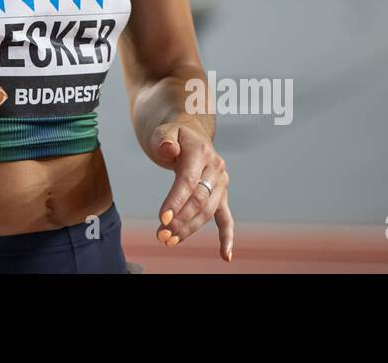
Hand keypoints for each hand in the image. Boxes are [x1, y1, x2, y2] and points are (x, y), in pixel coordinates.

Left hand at [153, 119, 233, 261]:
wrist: (189, 133)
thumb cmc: (173, 134)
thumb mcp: (164, 132)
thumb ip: (164, 140)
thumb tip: (168, 149)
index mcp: (201, 152)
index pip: (188, 181)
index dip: (175, 201)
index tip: (162, 219)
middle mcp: (216, 168)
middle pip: (199, 200)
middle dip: (180, 220)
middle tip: (161, 235)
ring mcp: (221, 183)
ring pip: (207, 211)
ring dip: (189, 229)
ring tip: (168, 241)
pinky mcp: (221, 195)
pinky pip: (226, 217)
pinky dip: (227, 237)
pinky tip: (226, 256)